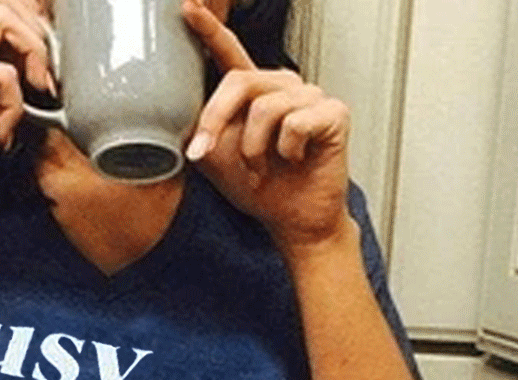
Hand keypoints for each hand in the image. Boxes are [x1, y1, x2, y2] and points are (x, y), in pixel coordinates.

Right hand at [0, 0, 52, 210]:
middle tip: (45, 79)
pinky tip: (2, 129)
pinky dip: (14, 103)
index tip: (45, 68)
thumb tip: (39, 68)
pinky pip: (2, 72)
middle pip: (3, 2)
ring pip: (4, 18)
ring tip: (32, 95)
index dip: (30, 29)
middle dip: (36, 35)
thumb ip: (8, 81)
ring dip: (32, 55)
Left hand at [182, 0, 350, 253]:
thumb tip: (184, 114)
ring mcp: (310, 96)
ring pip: (265, 108)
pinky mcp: (333, 112)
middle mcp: (283, 87)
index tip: (187, 6)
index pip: (229, 54)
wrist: (294, 220)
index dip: (209, 28)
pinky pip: (296, 124)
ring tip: (264, 168)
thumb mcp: (219, 160)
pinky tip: (297, 160)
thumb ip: (203, 129)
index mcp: (255, 93)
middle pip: (239, 82)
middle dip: (216, 121)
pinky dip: (288, 151)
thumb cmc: (262, 189)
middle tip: (203, 153)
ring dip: (254, 150)